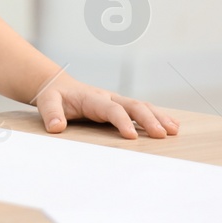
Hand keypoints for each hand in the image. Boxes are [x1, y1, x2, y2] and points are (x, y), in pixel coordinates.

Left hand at [34, 77, 180, 138]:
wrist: (59, 86)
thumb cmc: (54, 96)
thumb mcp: (47, 102)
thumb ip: (51, 113)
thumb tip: (56, 127)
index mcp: (92, 98)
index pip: (111, 109)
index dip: (121, 121)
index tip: (131, 136)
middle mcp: (108, 97)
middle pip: (132, 105)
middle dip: (148, 119)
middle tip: (162, 134)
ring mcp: (117, 101)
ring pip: (142, 106)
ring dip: (158, 117)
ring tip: (174, 130)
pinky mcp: (121, 107)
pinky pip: (142, 110)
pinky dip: (157, 116)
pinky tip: (172, 126)